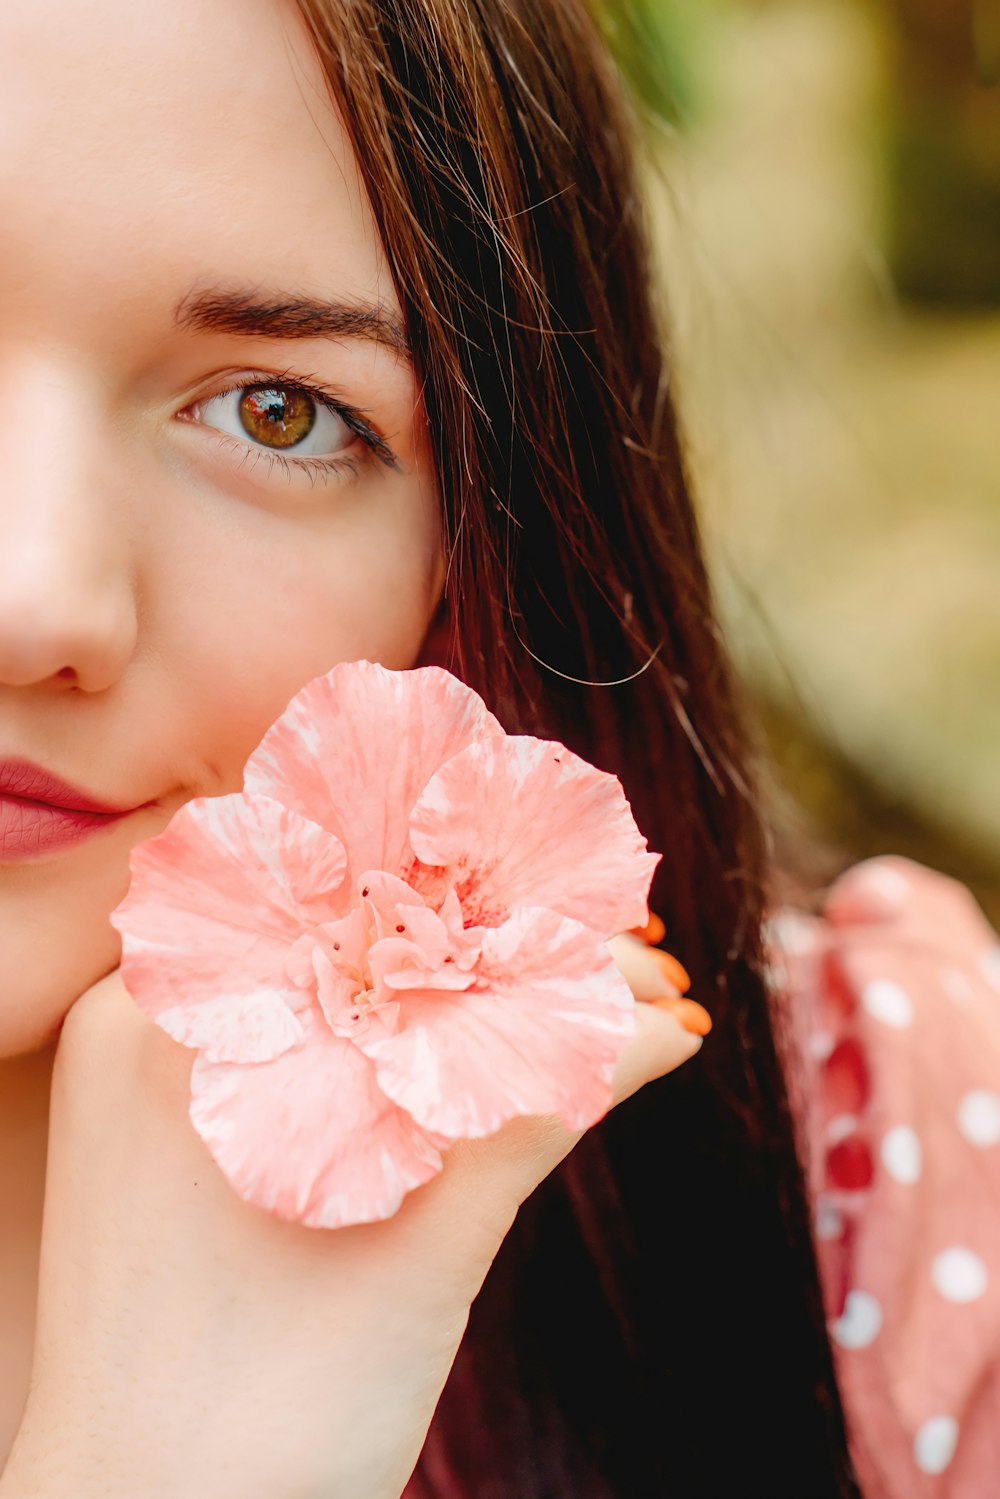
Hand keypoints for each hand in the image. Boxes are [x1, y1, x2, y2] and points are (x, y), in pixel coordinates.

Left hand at [0, 936, 701, 1498]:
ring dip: (458, 1003)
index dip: (497, 907)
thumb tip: (659, 1022)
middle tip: (633, 972)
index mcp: (174, 1027)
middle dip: (493, 954)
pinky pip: (309, 1047)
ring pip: (338, 991)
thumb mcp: (421, 1258)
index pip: (363, 910)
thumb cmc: (261, 1428)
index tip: (614, 924)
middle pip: (352, 942)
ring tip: (591, 1013)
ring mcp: (157, 1074)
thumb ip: (532, 1117)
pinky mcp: (180, 1126)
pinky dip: (403, 1053)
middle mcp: (148, 1025)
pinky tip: (497, 1061)